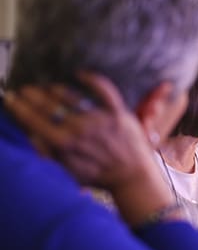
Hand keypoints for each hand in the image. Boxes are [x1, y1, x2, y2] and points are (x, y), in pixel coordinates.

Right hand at [4, 72, 176, 225]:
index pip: (32, 119)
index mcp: (63, 143)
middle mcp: (79, 127)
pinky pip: (103, 89)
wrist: (132, 175)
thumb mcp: (68, 172)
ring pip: (69, 95)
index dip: (19, 107)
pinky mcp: (117, 112)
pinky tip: (80, 74)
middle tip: (25, 90)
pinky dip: (92, 79)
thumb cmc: (99, 175)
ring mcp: (99, 118)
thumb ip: (48, 154)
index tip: (11, 99)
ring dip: (53, 88)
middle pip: (47, 104)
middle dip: (32, 95)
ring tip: (46, 87)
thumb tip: (31, 135)